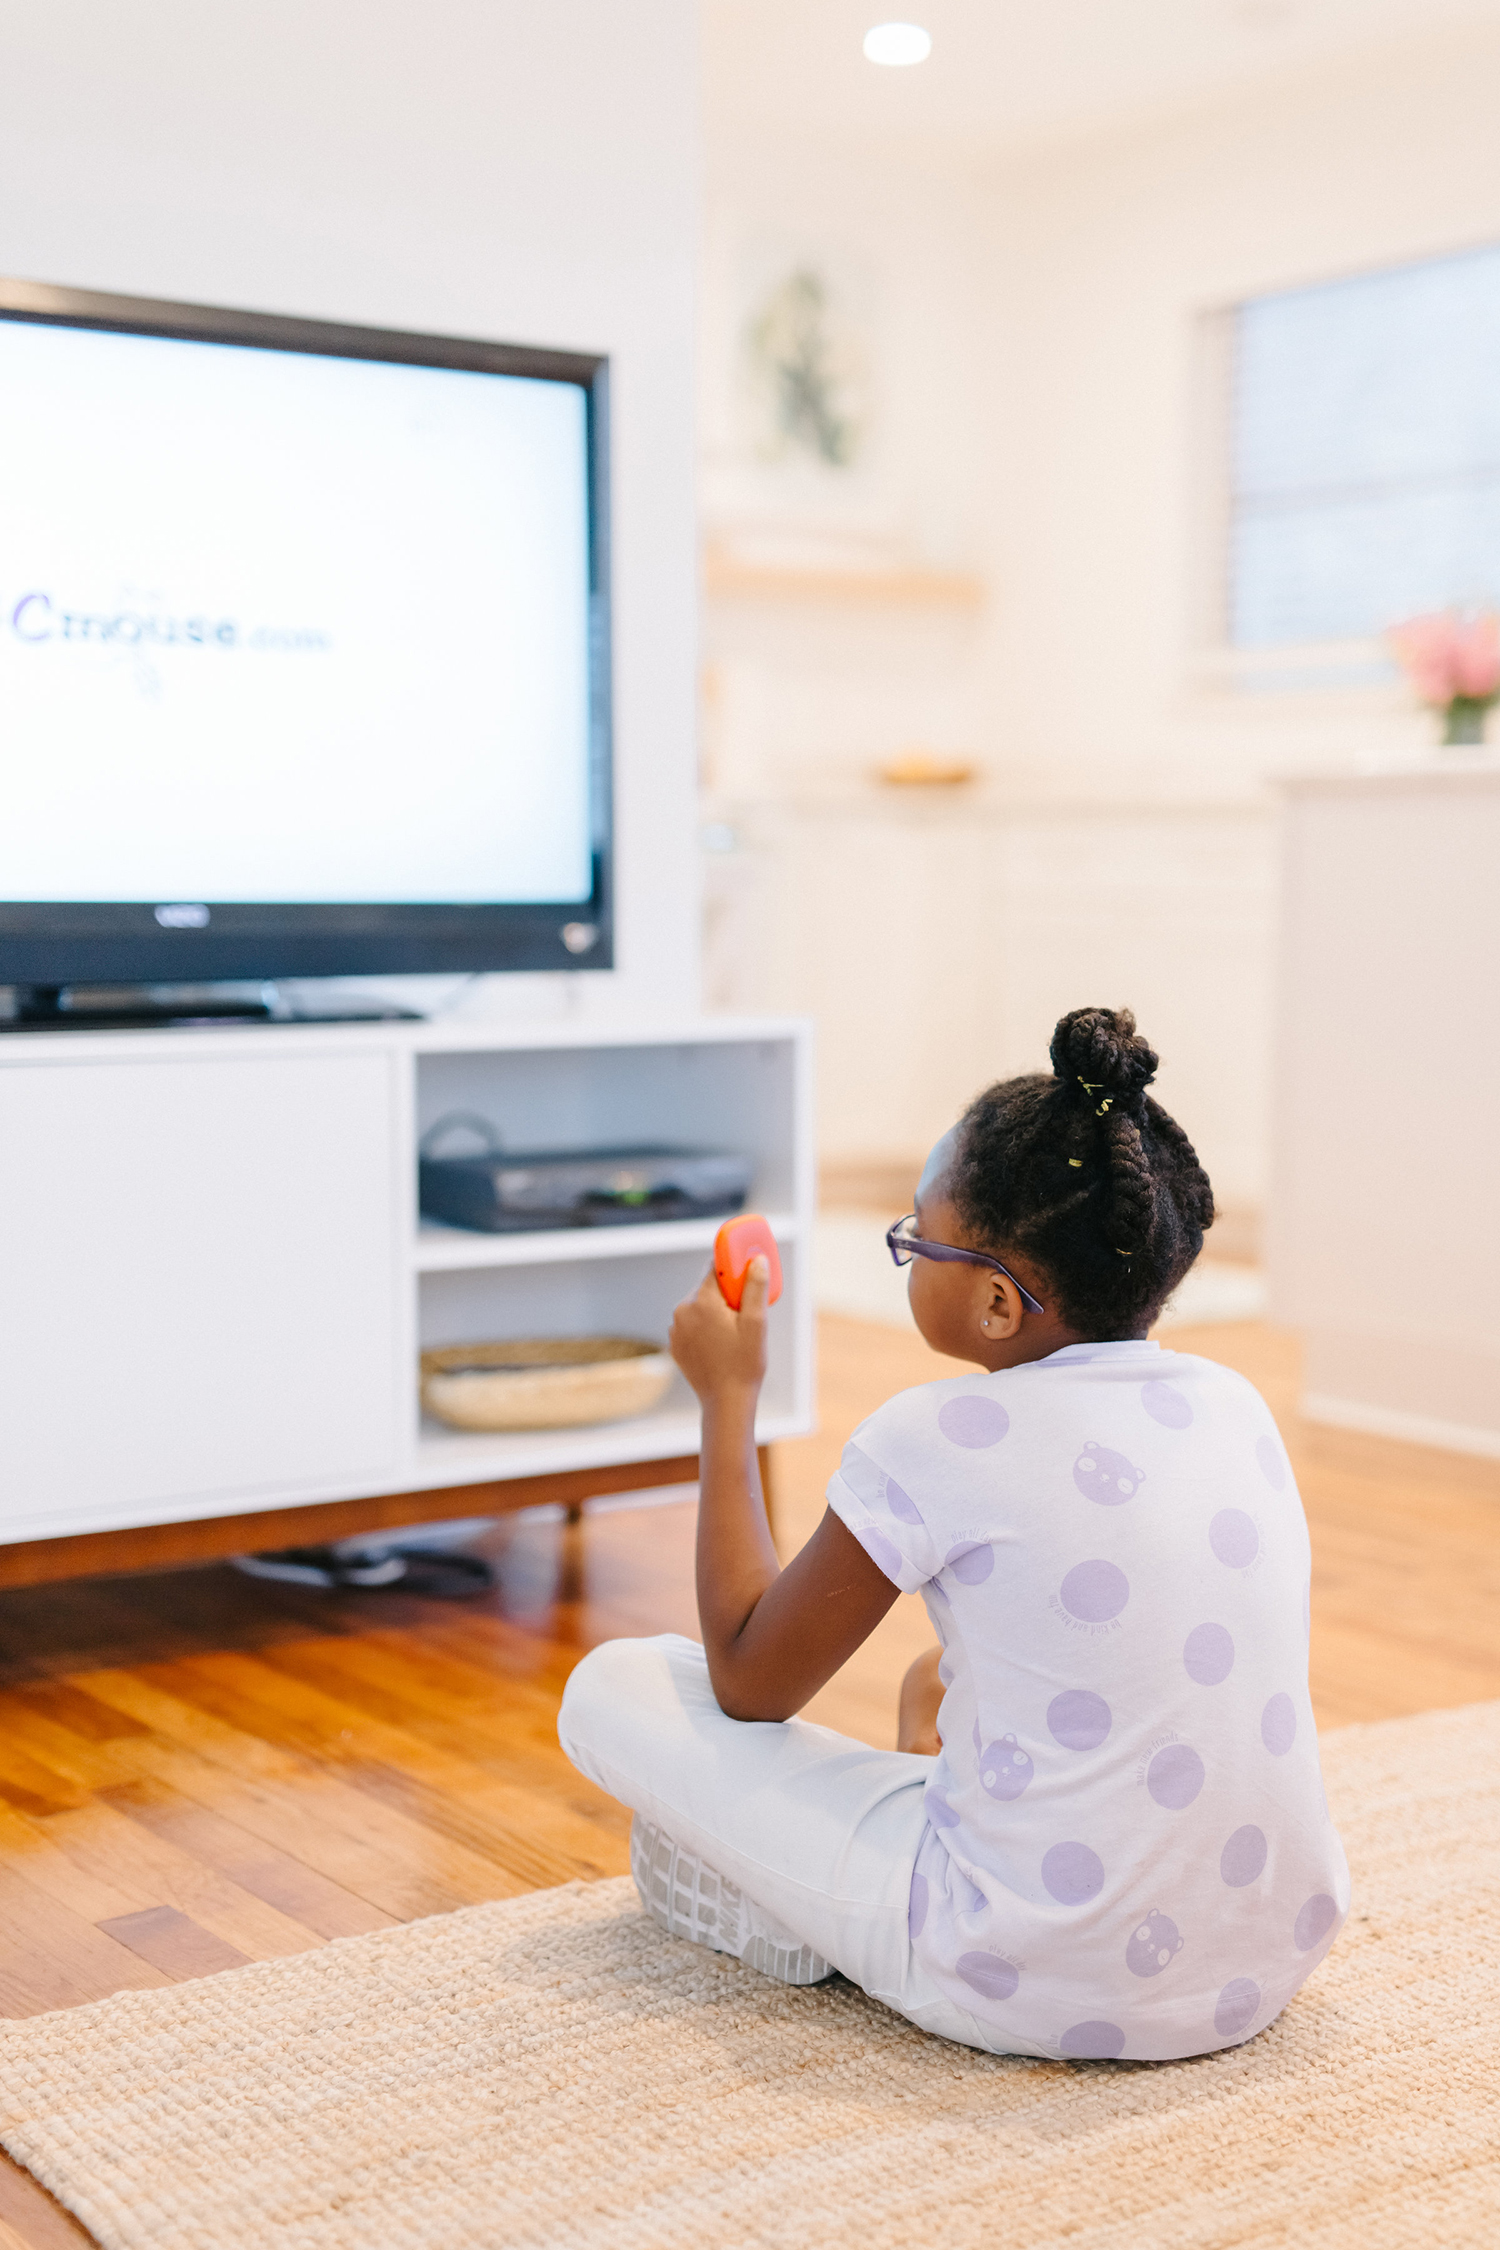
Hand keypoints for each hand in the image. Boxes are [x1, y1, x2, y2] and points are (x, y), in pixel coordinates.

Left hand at [669, 1255, 769, 1402]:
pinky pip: (691, 1324)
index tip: (745, 1270)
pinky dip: (704, 1326)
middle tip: (745, 1311)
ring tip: (733, 1331)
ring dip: (714, 1310)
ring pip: (698, 1306)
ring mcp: (675, 1328)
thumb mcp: (756, 1323)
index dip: (732, 1266)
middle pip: (707, 1288)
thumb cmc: (744, 1363)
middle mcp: (682, 1311)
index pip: (714, 1268)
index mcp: (702, 1302)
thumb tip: (758, 1260)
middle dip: (726, 1294)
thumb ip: (755, 1287)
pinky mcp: (674, 1343)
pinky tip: (720, 1342)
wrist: (725, 1401)